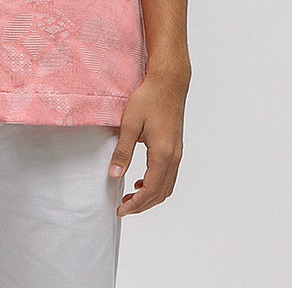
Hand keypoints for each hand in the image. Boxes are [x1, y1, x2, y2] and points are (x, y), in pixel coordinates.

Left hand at [108, 66, 189, 216]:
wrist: (168, 82)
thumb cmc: (149, 99)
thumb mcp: (130, 123)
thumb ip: (123, 151)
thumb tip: (114, 174)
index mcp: (162, 153)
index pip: (150, 190)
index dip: (135, 204)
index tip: (120, 209)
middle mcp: (173, 157)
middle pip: (160, 193)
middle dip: (142, 205)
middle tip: (123, 207)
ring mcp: (177, 153)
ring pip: (167, 186)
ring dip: (150, 197)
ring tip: (131, 198)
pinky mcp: (176, 147)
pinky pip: (169, 175)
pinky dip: (157, 185)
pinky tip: (141, 181)